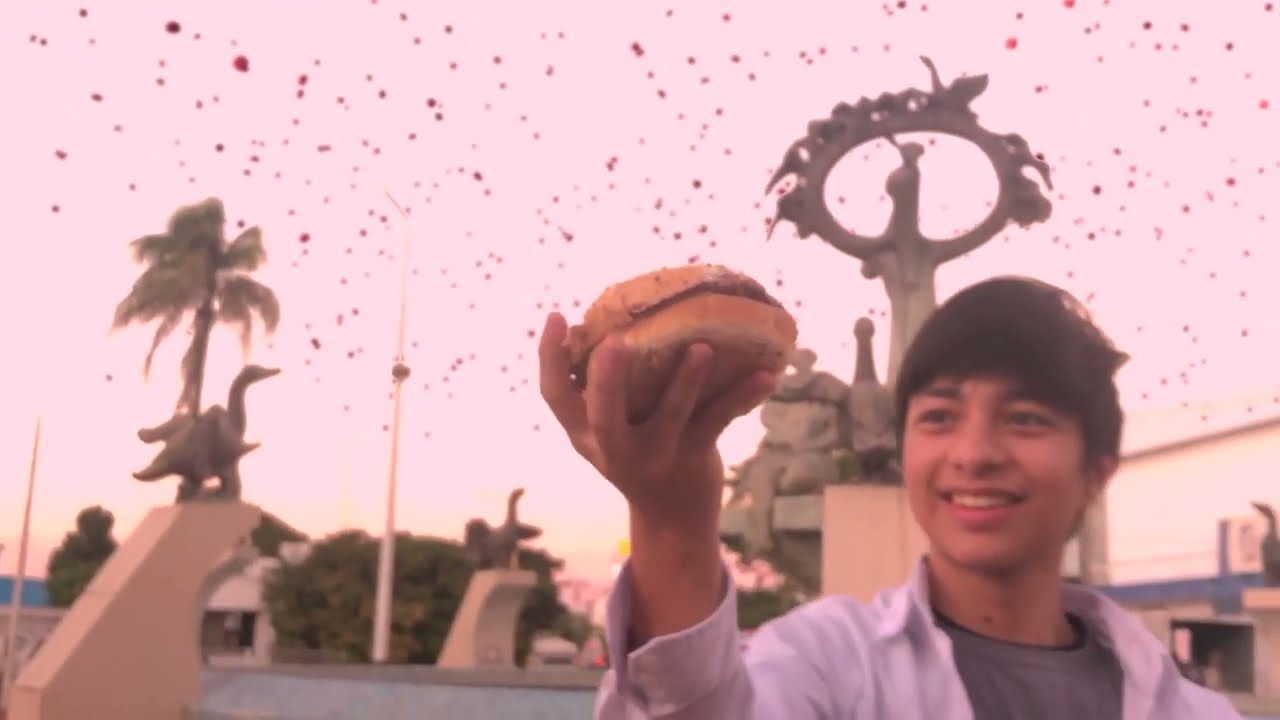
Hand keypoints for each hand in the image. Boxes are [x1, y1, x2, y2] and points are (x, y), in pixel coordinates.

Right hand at [538, 312, 775, 523]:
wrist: (672, 518)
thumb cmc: (636, 451)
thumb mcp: (608, 428)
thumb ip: (604, 388)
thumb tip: (613, 316)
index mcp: (585, 433)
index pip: (556, 396)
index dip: (551, 358)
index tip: (557, 317)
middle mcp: (615, 447)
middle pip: (605, 416)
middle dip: (608, 382)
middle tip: (615, 345)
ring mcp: (657, 454)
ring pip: (671, 415)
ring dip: (687, 381)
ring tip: (702, 348)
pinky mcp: (695, 457)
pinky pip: (719, 420)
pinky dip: (742, 397)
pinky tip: (766, 376)